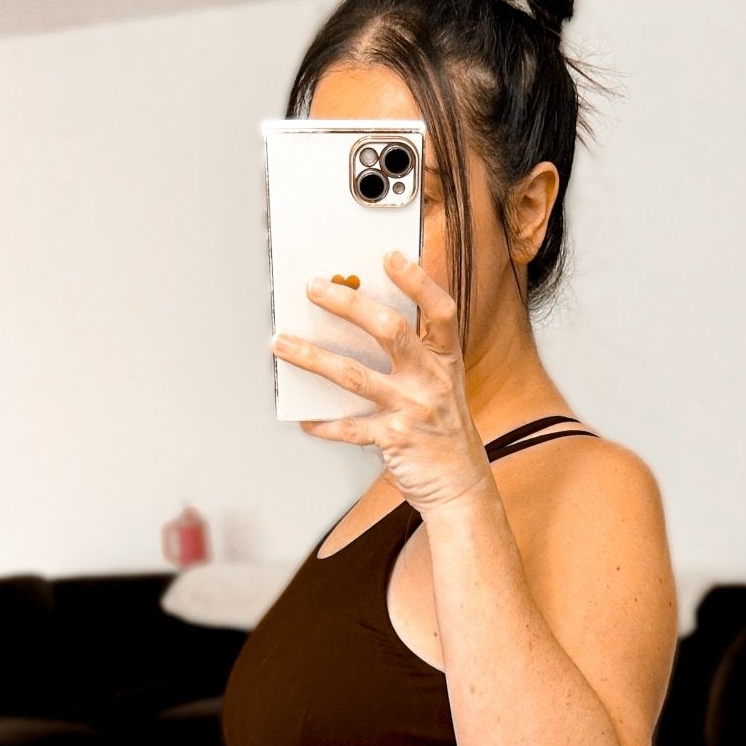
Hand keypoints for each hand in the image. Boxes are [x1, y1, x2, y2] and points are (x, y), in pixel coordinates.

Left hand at [271, 250, 490, 517]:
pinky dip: (324, 424)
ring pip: (356, 374)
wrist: (461, 489)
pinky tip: (306, 419)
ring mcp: (412, 409)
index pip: (440, 310)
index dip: (418, 280)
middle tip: (316, 288)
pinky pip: (349, 428)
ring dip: (313, 357)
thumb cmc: (445, 437)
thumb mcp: (442, 389)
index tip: (390, 256)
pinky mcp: (394, 439)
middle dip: (348, 304)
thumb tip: (360, 326)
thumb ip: (413, 359)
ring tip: (283, 343)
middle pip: (391, 330)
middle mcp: (432, 381)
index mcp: (446, 362)